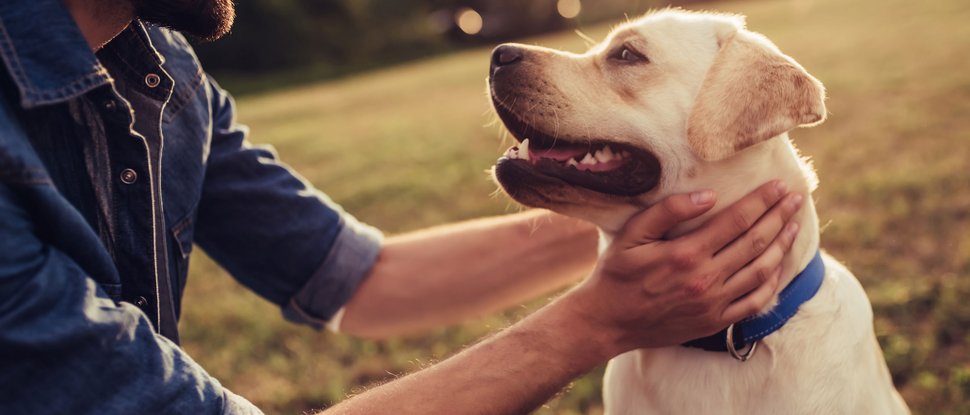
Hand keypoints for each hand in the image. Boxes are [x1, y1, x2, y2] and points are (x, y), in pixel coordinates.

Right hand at [563, 181, 802, 353]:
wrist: (607, 322)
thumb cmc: (616, 274)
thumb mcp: (631, 235)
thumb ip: (667, 211)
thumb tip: (708, 195)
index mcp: (686, 254)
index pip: (737, 220)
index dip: (762, 201)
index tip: (779, 186)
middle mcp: (705, 279)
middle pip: (755, 242)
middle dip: (779, 217)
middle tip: (796, 199)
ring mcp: (713, 303)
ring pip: (761, 270)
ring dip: (782, 245)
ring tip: (793, 226)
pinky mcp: (715, 322)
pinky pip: (755, 302)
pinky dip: (772, 282)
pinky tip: (778, 266)